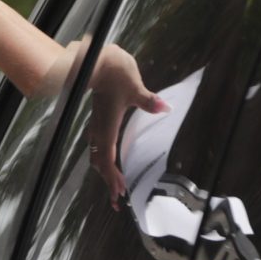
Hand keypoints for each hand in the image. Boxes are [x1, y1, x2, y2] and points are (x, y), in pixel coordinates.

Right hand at [83, 43, 167, 205]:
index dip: (113, 178)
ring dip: (106, 172)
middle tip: (118, 200)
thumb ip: (149, 101)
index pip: (107, 160)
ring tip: (115, 186)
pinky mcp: (98, 120)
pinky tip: (110, 162)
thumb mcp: (135, 88)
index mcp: (106, 127)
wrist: (94, 59)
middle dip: (109, 182)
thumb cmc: (114, 73)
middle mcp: (99, 130)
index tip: (120, 194)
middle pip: (100, 163)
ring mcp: (97, 126)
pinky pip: (99, 146)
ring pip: (98, 156)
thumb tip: (165, 109)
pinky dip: (105, 160)